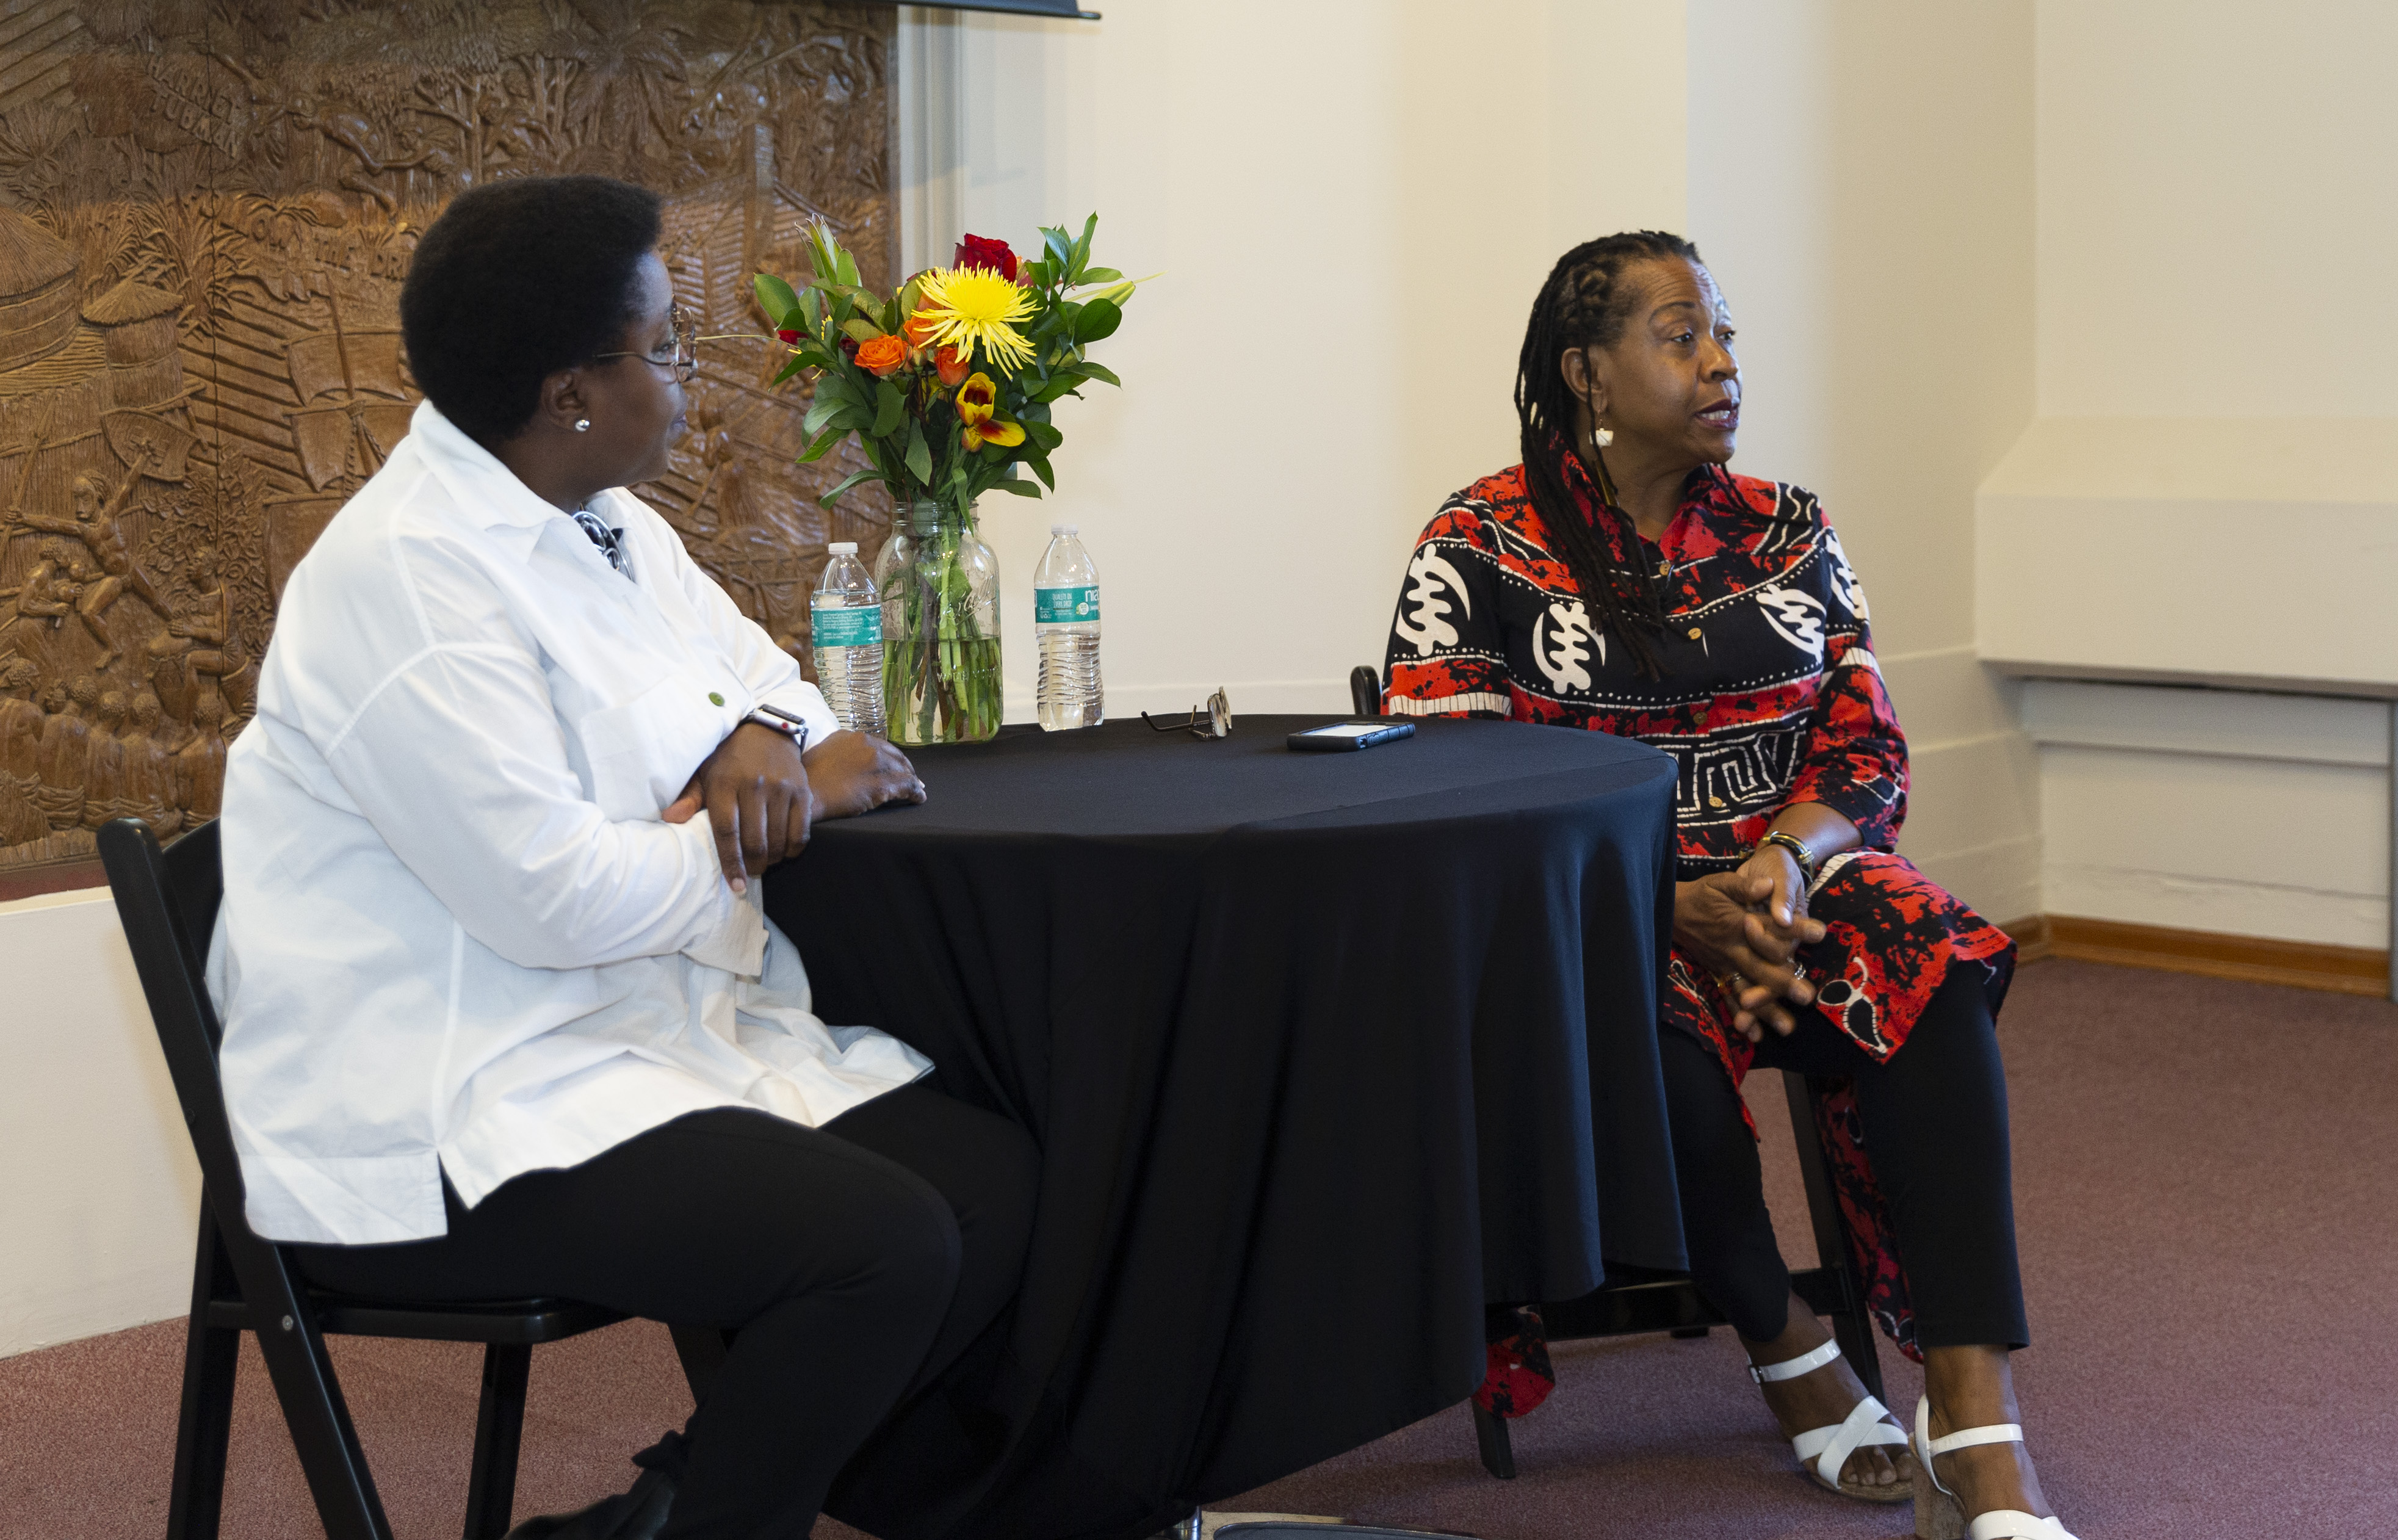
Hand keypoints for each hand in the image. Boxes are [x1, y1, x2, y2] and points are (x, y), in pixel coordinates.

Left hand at [662, 722, 814, 893]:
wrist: (767, 731)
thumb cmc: (729, 758)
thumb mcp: (704, 772)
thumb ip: (689, 798)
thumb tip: (670, 819)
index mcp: (725, 782)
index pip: (727, 831)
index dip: (731, 862)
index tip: (735, 885)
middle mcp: (755, 784)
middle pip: (755, 840)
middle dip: (754, 866)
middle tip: (750, 873)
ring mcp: (781, 787)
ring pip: (779, 839)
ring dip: (772, 859)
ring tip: (765, 862)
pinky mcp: (802, 790)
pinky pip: (801, 830)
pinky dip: (793, 848)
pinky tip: (784, 851)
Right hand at [795, 728, 925, 821]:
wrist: (806, 795)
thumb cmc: (807, 780)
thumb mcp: (822, 753)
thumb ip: (840, 752)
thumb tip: (850, 761)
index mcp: (851, 736)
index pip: (878, 745)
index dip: (889, 757)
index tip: (893, 765)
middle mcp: (866, 744)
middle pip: (894, 755)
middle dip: (904, 767)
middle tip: (910, 778)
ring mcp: (876, 762)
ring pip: (903, 770)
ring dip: (912, 780)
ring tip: (917, 789)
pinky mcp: (882, 783)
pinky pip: (907, 785)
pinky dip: (915, 792)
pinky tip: (918, 798)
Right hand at [1673, 861, 1827, 1042]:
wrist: (1671, 912)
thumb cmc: (1701, 895)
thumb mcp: (1721, 882)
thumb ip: (1744, 885)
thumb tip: (1768, 885)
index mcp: (1737, 924)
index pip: (1771, 928)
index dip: (1795, 929)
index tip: (1820, 932)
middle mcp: (1732, 949)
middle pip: (1760, 967)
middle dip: (1783, 982)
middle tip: (1806, 996)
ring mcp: (1724, 965)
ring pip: (1747, 989)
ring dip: (1766, 1009)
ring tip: (1788, 1027)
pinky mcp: (1718, 974)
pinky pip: (1729, 997)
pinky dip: (1740, 1016)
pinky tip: (1754, 1035)